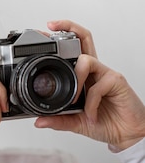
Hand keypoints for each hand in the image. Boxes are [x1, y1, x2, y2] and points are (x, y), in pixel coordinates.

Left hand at [35, 20, 144, 150]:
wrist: (125, 134)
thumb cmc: (104, 122)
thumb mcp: (75, 122)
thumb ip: (57, 120)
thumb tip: (38, 121)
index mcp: (84, 76)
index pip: (73, 49)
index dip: (61, 39)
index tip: (45, 32)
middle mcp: (94, 71)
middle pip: (84, 39)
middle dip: (68, 28)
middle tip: (50, 29)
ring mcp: (106, 74)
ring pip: (86, 60)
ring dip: (75, 79)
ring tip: (74, 101)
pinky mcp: (116, 82)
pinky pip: (97, 86)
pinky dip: (90, 103)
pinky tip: (90, 114)